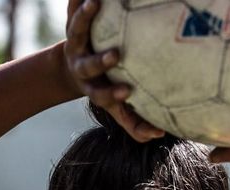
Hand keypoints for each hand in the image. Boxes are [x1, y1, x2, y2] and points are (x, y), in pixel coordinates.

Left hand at [64, 0, 164, 141]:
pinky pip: (73, 8)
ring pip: (76, 29)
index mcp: (91, 86)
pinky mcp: (72, 22)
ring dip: (85, 17)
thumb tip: (159, 135)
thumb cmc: (103, 87)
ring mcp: (75, 42)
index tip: (128, 92)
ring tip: (95, 3)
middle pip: (87, 66)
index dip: (112, 95)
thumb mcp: (114, 106)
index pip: (102, 95)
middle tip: (115, 55)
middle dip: (99, 62)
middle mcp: (81, 65)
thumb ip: (133, 122)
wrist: (70, 67)